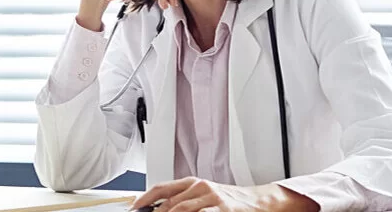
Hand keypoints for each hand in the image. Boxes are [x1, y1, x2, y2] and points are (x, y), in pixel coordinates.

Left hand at [132, 177, 319, 211]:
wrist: (258, 202)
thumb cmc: (229, 201)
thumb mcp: (203, 195)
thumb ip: (182, 200)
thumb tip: (158, 209)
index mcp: (192, 182)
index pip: (161, 188)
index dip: (144, 199)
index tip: (133, 209)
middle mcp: (200, 187)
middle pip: (169, 203)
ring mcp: (212, 198)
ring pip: (181, 209)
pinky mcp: (222, 209)